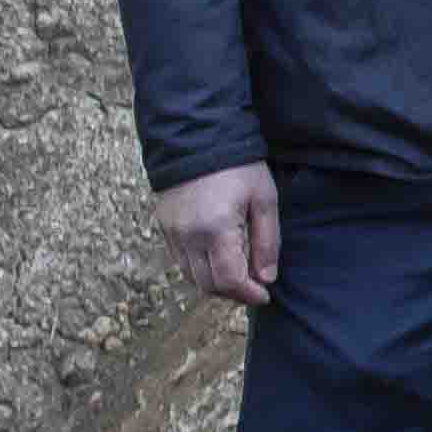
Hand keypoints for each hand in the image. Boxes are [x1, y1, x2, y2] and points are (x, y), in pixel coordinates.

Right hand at [160, 163, 283, 307]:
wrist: (198, 135)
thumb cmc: (238, 165)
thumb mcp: (264, 199)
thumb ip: (267, 242)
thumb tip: (266, 278)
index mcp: (216, 228)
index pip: (230, 280)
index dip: (249, 295)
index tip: (265, 295)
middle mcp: (188, 236)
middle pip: (208, 285)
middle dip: (233, 294)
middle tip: (254, 289)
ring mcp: (172, 232)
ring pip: (191, 277)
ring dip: (215, 285)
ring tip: (238, 278)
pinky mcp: (164, 226)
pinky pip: (180, 261)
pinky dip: (199, 270)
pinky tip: (217, 262)